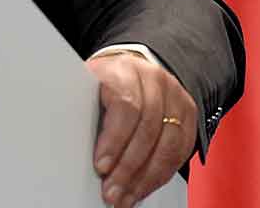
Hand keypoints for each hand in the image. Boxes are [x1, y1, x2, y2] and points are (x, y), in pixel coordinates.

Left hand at [87, 52, 196, 206]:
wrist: (134, 66)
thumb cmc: (106, 80)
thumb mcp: (89, 86)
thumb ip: (85, 110)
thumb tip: (70, 149)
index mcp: (124, 70)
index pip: (125, 106)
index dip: (114, 139)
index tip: (101, 165)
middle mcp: (154, 80)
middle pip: (148, 129)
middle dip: (128, 167)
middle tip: (112, 191)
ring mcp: (175, 96)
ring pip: (167, 144)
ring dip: (146, 177)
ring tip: (127, 196)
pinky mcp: (189, 114)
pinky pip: (180, 151)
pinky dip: (161, 174)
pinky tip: (144, 187)